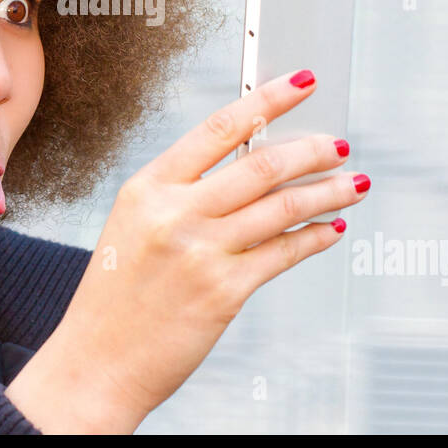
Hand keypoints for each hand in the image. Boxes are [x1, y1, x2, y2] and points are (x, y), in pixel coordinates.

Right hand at [6, 68, 368, 432]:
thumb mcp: (135, 225)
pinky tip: (331, 229)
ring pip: (283, 207)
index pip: (219, 128)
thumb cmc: (116, 297)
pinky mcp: (224, 293)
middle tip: (338, 144)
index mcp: (148, 188)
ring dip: (327, 192)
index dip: (269, 100)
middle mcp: (174, 215)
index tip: (302, 83)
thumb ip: (185, 192)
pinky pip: (284, 253)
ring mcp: (200, 254)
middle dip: (312, 150)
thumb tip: (254, 162)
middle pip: (261, 165)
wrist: (96, 363)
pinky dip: (316, 238)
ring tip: (351, 183)